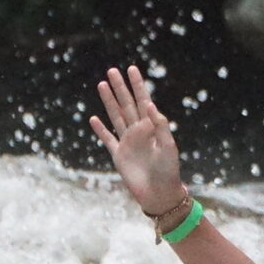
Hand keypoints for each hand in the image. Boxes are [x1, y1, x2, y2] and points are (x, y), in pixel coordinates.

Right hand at [89, 65, 186, 215]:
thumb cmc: (168, 171)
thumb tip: (149, 104)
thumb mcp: (169, 146)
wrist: (159, 194)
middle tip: (112, 71)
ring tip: (101, 85)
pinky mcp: (119, 156)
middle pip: (126, 105)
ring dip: (109, 101)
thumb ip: (160, 125)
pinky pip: (107, 139)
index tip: (132, 69)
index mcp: (151, 127)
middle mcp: (138, 132)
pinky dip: (100, 130)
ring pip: (115, 116)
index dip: (137, 85)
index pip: (143, 101)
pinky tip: (93, 119)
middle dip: (120, 88)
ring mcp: (127, 143)